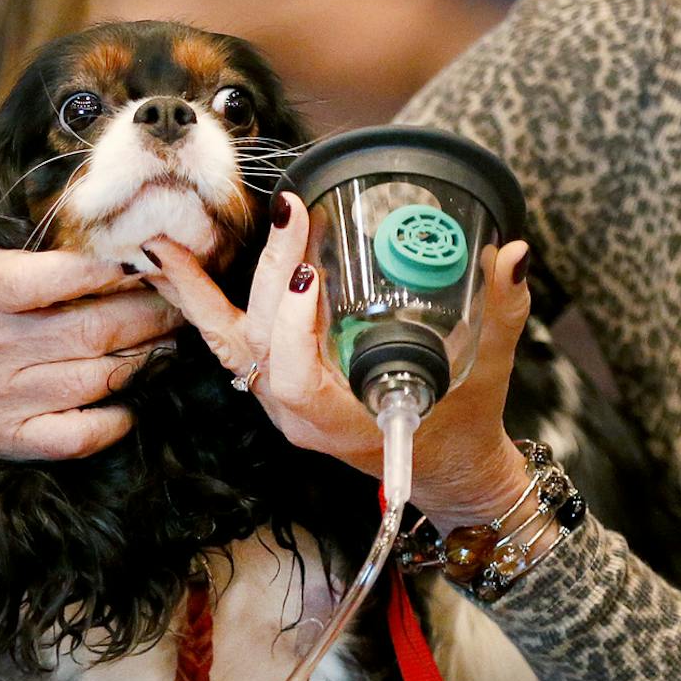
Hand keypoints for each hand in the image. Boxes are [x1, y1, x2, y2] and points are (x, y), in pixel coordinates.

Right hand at [0, 229, 185, 496]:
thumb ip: (24, 225)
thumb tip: (84, 179)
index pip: (53, 275)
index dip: (111, 267)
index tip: (153, 255)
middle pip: (94, 328)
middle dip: (152, 312)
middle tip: (184, 298)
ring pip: (99, 377)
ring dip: (148, 358)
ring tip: (174, 336)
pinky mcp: (13, 439)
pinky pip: (84, 434)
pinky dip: (120, 417)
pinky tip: (138, 394)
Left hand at [141, 194, 532, 528]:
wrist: (444, 466)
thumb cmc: (462, 426)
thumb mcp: (488, 373)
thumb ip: (500, 314)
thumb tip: (512, 254)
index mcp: (340, 420)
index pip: (297, 379)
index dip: (294, 330)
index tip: (310, 278)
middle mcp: (296, 411)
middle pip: (263, 343)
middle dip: (271, 275)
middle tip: (291, 214)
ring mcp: (279, 395)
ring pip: (231, 340)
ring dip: (204, 290)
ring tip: (173, 238)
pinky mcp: (274, 376)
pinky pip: (227, 338)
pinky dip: (196, 300)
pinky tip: (168, 259)